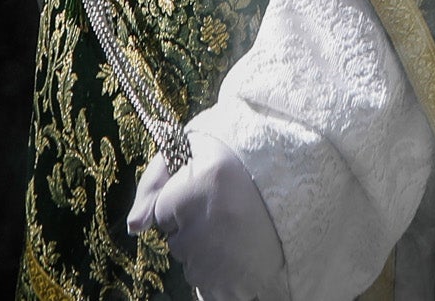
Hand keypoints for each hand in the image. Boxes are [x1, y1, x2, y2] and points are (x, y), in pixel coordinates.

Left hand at [126, 129, 283, 300]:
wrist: (300, 187)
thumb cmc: (245, 162)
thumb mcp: (198, 148)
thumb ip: (156, 178)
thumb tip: (134, 225)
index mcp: (188, 191)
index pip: (162, 212)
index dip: (182, 200)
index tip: (208, 189)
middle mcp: (197, 232)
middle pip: (177, 242)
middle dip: (193, 228)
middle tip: (226, 210)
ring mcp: (213, 266)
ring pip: (193, 265)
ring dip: (208, 252)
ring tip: (238, 231)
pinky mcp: (231, 287)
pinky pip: (212, 288)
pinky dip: (224, 275)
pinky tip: (241, 253)